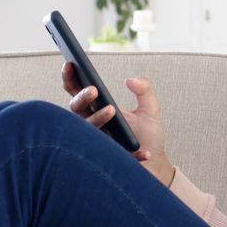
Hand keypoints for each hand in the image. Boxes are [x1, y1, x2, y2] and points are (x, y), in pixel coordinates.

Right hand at [61, 62, 173, 184]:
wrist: (155, 163)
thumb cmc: (148, 136)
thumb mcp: (150, 109)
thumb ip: (144, 90)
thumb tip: (129, 80)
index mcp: (98, 109)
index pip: (78, 91)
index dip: (70, 78)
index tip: (70, 63)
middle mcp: (93, 125)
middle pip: (75, 110)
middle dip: (81, 97)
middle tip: (94, 89)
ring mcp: (96, 142)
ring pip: (85, 130)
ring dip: (97, 118)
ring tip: (112, 110)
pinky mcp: (106, 161)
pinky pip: (107, 155)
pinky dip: (129, 153)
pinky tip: (142, 152)